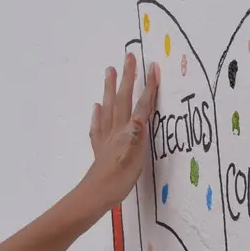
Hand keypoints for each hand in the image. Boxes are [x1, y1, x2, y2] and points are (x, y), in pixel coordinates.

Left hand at [80, 52, 158, 213]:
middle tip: (128, 56)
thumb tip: (141, 117)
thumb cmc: (119, 179)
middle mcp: (116, 130)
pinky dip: (98, 114)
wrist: (97, 194)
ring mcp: (106, 137)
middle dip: (127, 77)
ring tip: (109, 70)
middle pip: (122, 98)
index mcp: (128, 131)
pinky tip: (97, 106)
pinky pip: (98, 125)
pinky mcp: (100, 147)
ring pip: (108, 107)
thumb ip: (136, 137)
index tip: (153, 67)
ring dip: (109, 88)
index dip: (148, 87)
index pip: (141, 105)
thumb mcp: (133, 158)